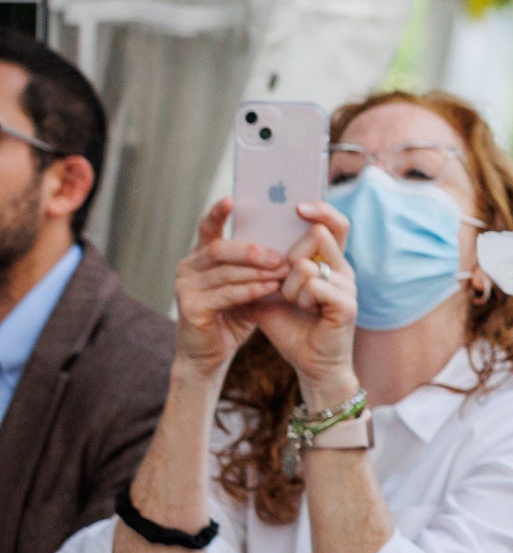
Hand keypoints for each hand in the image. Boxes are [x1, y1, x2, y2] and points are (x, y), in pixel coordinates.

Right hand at [171, 201, 286, 378]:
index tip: (233, 199)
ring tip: (283, 272)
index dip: (218, 213)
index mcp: (201, 257)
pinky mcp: (189, 307)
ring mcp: (185, 286)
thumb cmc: (234, 316)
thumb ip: (258, 266)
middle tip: (280, 255)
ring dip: (257, 271)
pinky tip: (270, 289)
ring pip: (225, 271)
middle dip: (252, 250)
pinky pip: (226, 293)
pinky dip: (251, 290)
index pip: (207, 228)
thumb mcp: (248, 286)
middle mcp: (188, 267)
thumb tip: (287, 240)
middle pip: (219, 249)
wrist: (212, 354)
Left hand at [246, 202, 360, 408]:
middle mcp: (344, 270)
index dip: (320, 208)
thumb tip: (236, 240)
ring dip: (289, 284)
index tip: (296, 205)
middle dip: (290, 254)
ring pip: (307, 263)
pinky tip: (302, 311)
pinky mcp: (347, 305)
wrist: (311, 365)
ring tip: (292, 301)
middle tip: (284, 279)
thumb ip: (262, 267)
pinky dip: (298, 298)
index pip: (334, 223)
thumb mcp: (271, 290)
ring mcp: (349, 286)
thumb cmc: (292, 328)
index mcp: (330, 263)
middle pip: (317, 234)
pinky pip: (312, 285)